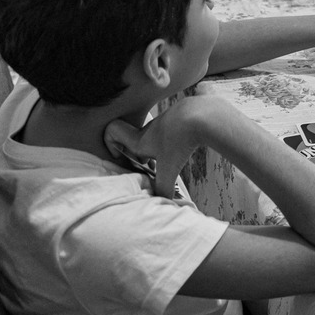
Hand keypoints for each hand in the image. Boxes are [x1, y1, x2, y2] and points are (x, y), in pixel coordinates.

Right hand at [103, 97, 217, 197]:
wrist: (204, 115)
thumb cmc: (181, 139)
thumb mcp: (170, 168)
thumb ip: (163, 186)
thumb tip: (161, 200)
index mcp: (141, 138)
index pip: (113, 130)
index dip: (110, 142)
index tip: (119, 156)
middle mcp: (152, 127)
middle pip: (139, 138)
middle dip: (142, 153)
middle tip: (150, 165)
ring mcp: (168, 118)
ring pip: (158, 134)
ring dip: (162, 147)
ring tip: (173, 159)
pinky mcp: (184, 115)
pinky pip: (177, 128)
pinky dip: (179, 139)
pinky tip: (189, 146)